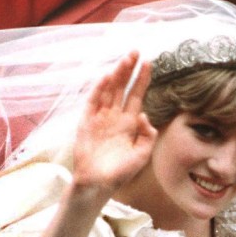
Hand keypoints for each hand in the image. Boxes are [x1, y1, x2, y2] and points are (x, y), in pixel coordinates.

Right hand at [73, 52, 156, 193]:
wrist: (98, 184)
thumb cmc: (120, 172)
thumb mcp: (142, 155)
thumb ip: (148, 135)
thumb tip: (145, 115)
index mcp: (129, 123)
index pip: (136, 96)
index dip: (142, 79)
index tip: (148, 62)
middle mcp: (115, 117)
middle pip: (122, 88)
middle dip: (128, 70)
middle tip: (135, 52)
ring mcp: (100, 118)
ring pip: (109, 91)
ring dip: (116, 75)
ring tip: (125, 59)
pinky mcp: (87, 123)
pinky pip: (93, 103)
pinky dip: (99, 90)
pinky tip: (106, 77)